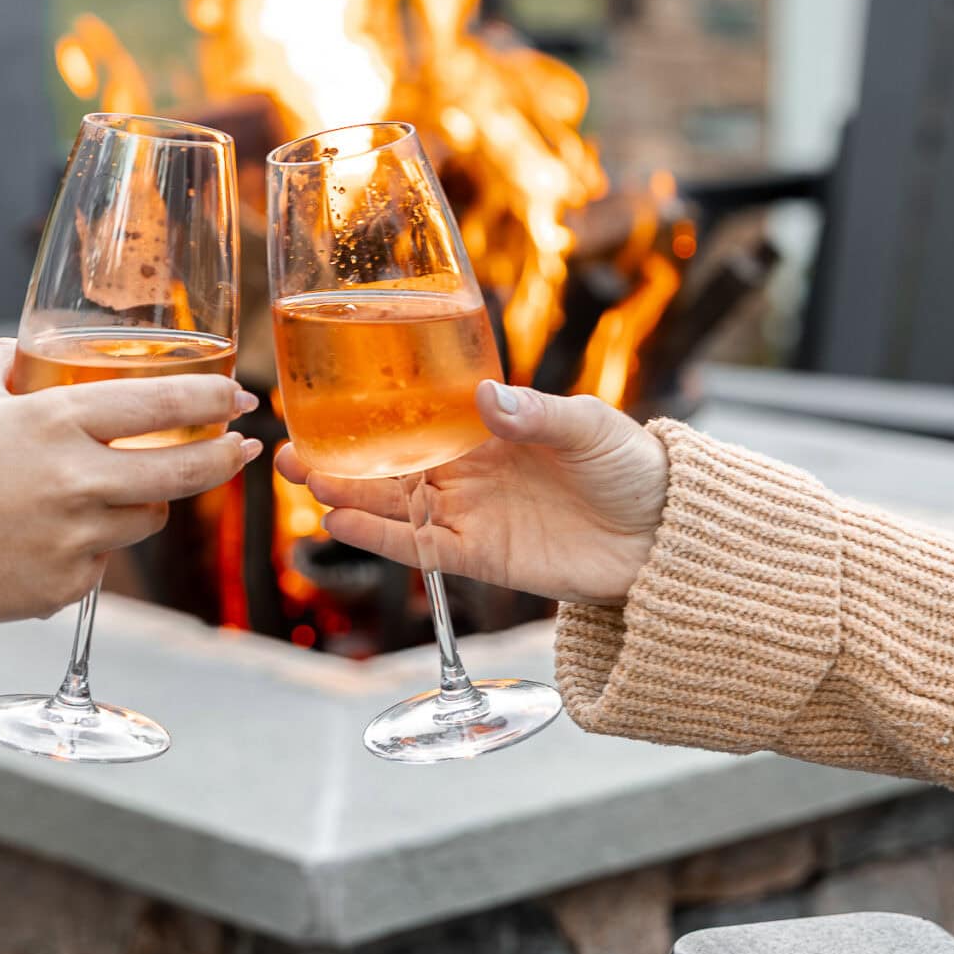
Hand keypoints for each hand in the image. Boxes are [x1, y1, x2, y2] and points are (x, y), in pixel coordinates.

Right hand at [0, 339, 260, 630]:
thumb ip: (4, 363)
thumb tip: (25, 348)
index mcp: (57, 422)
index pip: (161, 405)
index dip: (211, 400)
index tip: (237, 396)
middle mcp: (77, 479)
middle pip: (183, 471)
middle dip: (225, 458)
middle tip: (244, 449)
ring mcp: (75, 537)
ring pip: (147, 518)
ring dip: (147, 502)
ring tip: (118, 490)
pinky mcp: (65, 585)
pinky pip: (102, 561)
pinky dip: (90, 547)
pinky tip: (51, 537)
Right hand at [276, 378, 666, 605]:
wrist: (667, 535)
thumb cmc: (631, 467)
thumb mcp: (589, 427)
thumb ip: (538, 414)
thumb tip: (488, 397)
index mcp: (490, 427)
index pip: (418, 415)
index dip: (371, 409)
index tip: (323, 398)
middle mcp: (470, 470)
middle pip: (391, 463)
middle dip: (339, 456)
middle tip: (286, 447)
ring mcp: (472, 514)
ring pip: (396, 504)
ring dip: (348, 494)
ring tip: (302, 478)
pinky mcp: (483, 557)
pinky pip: (422, 548)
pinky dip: (382, 538)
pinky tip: (341, 523)